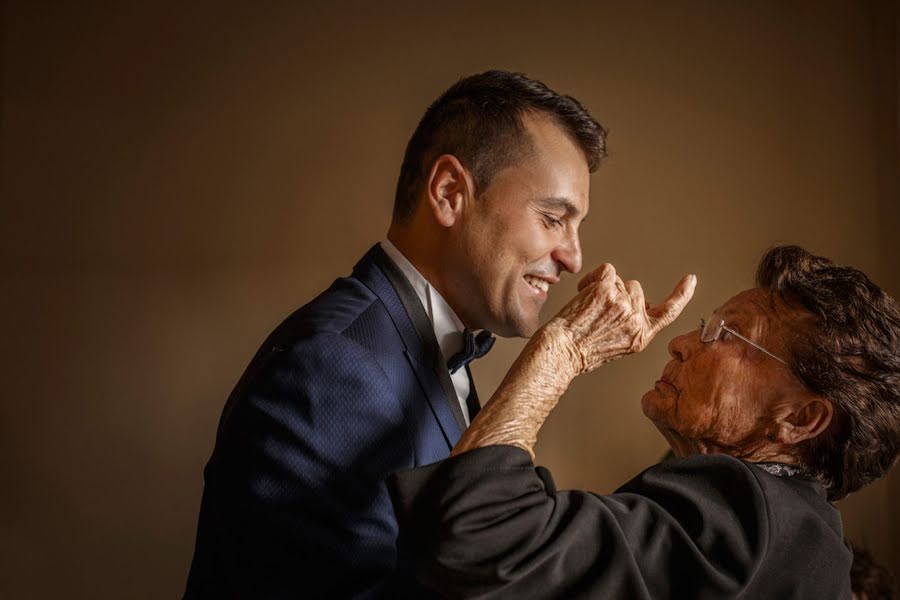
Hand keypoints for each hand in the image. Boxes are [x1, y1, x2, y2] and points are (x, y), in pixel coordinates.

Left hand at [541, 264, 695, 375]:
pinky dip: (594, 276)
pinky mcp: (606, 290)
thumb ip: (630, 325)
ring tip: (588, 307)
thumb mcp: (617, 345)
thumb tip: (636, 304)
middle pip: (636, 289)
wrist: (562, 351)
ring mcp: (622, 304)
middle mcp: (635, 320)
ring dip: (604, 286)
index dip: (681, 294)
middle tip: (598, 311)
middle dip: (618, 293)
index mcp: (641, 336)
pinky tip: (584, 291)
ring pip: (620, 280)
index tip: (690, 280)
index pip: (668, 312)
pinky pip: (607, 270)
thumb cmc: (581, 350)